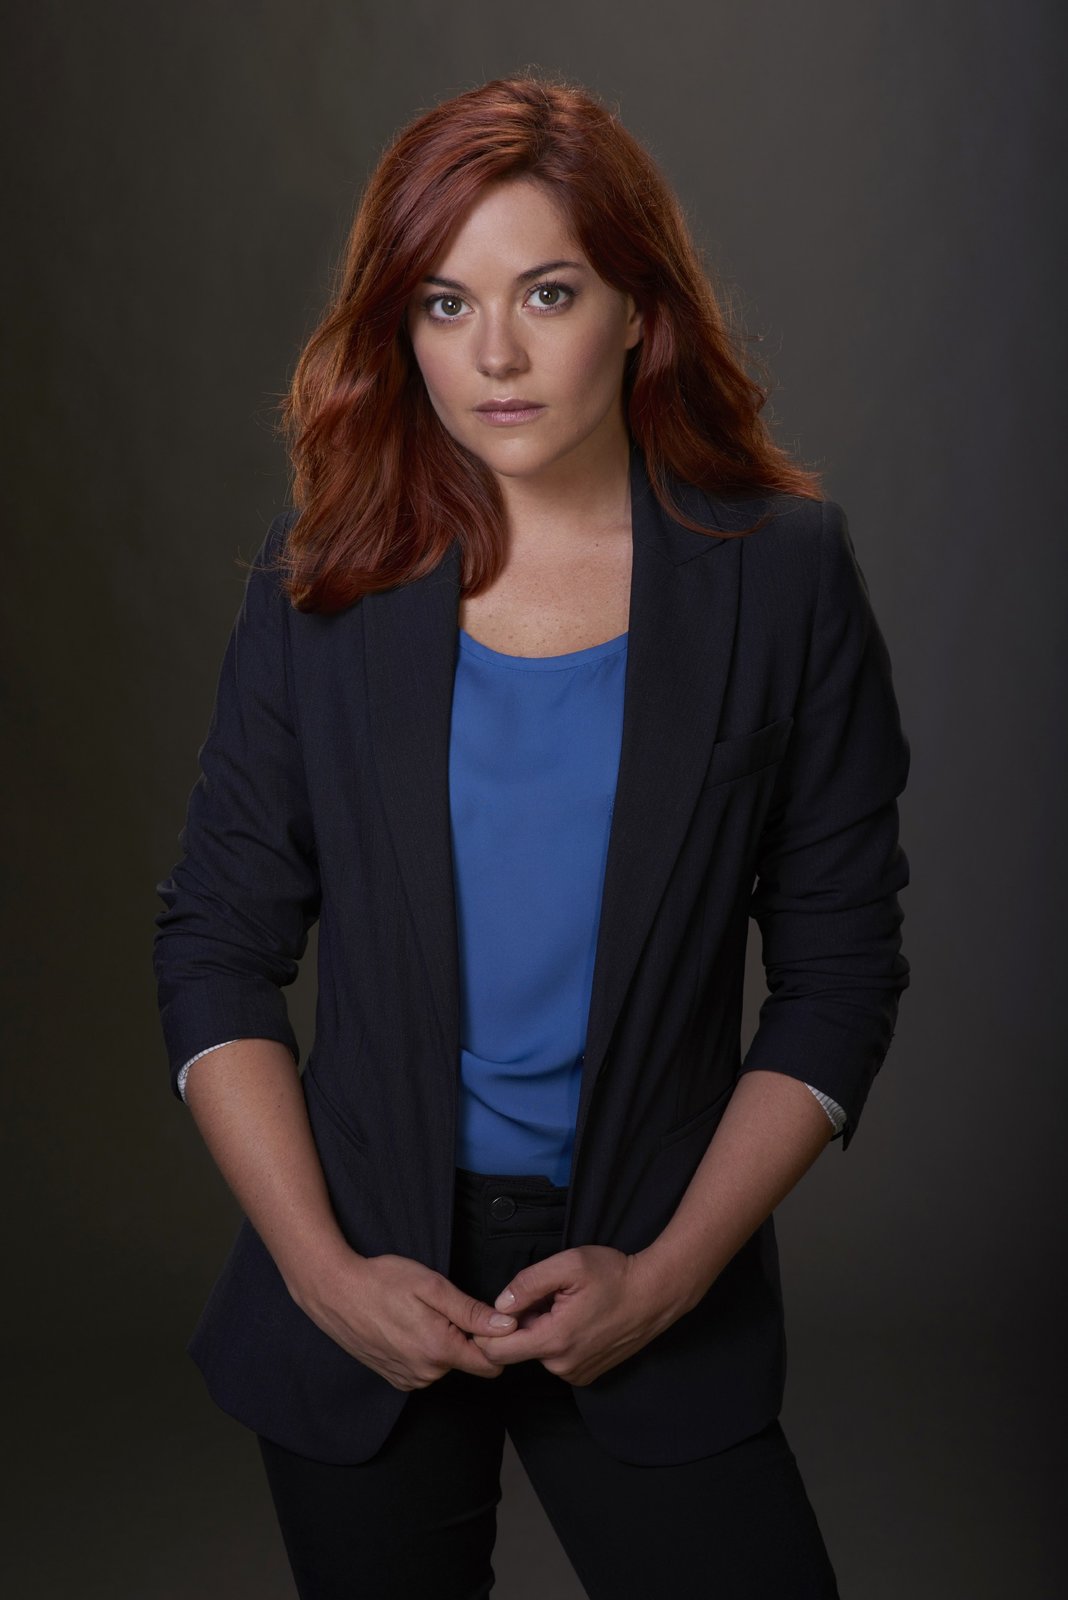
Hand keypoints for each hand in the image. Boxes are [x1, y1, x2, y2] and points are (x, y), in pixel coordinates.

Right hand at [293, 1249, 517, 1390]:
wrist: (335, 1292)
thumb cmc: (383, 1281)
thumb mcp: (432, 1287)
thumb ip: (471, 1311)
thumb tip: (508, 1326)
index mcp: (439, 1351)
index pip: (491, 1364)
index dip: (496, 1341)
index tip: (487, 1318)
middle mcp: (426, 1374)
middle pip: (468, 1362)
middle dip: (466, 1338)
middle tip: (445, 1307)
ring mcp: (408, 1379)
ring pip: (446, 1365)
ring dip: (443, 1343)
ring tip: (422, 1314)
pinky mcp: (394, 1378)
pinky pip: (425, 1369)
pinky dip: (424, 1351)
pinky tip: (408, 1326)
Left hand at [469, 1245, 678, 1385]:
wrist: (655, 1294)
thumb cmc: (613, 1275)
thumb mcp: (568, 1264)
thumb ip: (528, 1283)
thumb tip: (499, 1304)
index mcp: (553, 1340)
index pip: (496, 1352)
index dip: (490, 1328)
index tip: (507, 1306)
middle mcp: (562, 1366)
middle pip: (517, 1350)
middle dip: (521, 1324)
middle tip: (547, 1297)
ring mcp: (576, 1373)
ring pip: (537, 1353)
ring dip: (541, 1330)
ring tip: (566, 1305)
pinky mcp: (587, 1374)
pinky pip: (557, 1359)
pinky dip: (557, 1340)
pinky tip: (577, 1319)